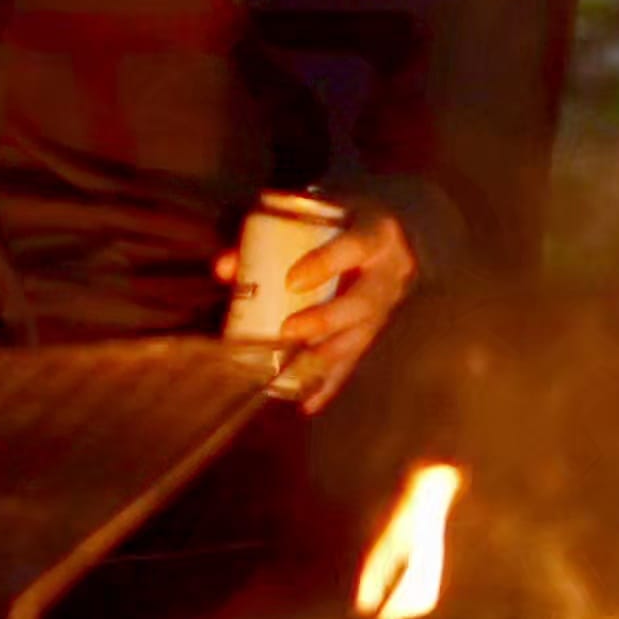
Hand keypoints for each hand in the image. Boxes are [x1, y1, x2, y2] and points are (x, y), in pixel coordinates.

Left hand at [214, 206, 415, 414]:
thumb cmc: (340, 220)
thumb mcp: (316, 214)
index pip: (355, 247)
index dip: (326, 264)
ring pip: (361, 338)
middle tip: (288, 331)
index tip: (292, 280)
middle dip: (325, 321)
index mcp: (377, 232)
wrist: (394, 232)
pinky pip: (356, 359)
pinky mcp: (377, 330)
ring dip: (325, 360)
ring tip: (293, 375)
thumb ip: (270, 234)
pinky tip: (308, 404)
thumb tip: (224, 269)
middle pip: (363, 303)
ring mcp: (388, 306)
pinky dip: (330, 384)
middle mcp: (389, 272)